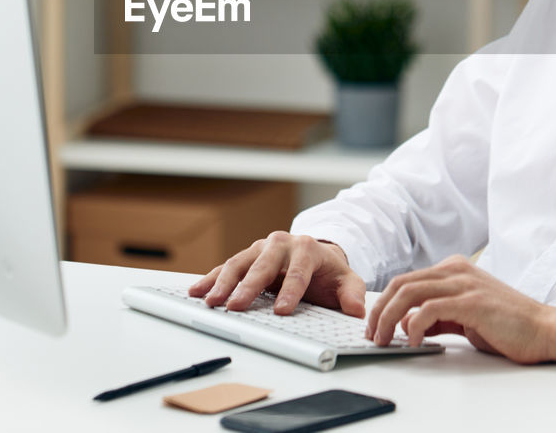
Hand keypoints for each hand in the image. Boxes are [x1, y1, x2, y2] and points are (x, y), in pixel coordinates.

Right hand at [188, 231, 366, 316]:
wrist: (316, 254)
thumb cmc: (328, 271)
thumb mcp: (347, 280)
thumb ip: (353, 294)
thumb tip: (357, 310)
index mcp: (306, 248)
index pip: (298, 272)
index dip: (291, 292)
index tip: (283, 311)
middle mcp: (280, 244)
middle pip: (262, 265)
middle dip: (248, 286)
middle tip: (236, 306)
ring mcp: (260, 249)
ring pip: (239, 263)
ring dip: (224, 283)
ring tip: (211, 301)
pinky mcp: (247, 257)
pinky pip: (226, 267)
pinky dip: (211, 278)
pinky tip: (197, 291)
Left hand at [365, 255, 555, 364]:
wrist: (544, 329)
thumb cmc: (507, 325)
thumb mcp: (464, 317)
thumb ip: (438, 316)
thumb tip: (408, 323)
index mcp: (453, 269)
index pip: (406, 280)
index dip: (383, 303)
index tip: (374, 324)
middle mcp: (456, 270)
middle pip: (401, 283)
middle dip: (379, 310)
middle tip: (372, 333)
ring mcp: (464, 283)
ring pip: (409, 293)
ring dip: (389, 318)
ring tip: (384, 339)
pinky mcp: (472, 302)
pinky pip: (429, 309)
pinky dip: (414, 325)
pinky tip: (414, 340)